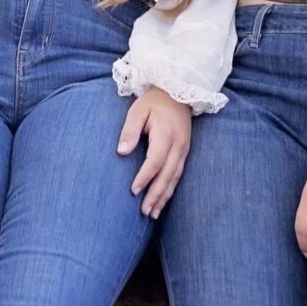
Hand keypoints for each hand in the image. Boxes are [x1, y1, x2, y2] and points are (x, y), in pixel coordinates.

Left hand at [118, 89, 192, 217]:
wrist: (179, 92)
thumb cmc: (154, 101)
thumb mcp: (137, 110)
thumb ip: (129, 131)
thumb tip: (122, 152)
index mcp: (166, 134)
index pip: (155, 161)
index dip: (144, 177)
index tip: (133, 190)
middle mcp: (178, 145)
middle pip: (167, 175)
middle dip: (156, 195)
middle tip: (144, 212)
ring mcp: (184, 149)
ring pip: (174, 178)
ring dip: (164, 197)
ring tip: (152, 214)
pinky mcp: (184, 152)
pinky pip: (178, 174)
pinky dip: (170, 189)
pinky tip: (162, 200)